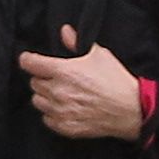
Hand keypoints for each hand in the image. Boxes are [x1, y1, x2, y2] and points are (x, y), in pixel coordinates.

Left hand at [20, 26, 145, 139]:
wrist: (130, 110)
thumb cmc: (115, 81)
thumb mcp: (98, 54)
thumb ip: (76, 43)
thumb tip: (64, 31)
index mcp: (63, 71)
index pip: (29, 63)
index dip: (28, 59)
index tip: (30, 60)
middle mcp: (57, 92)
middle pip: (34, 83)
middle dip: (42, 78)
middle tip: (56, 77)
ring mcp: (60, 111)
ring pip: (38, 101)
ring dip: (45, 96)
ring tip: (60, 93)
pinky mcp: (65, 127)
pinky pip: (47, 119)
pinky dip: (52, 113)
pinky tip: (65, 108)